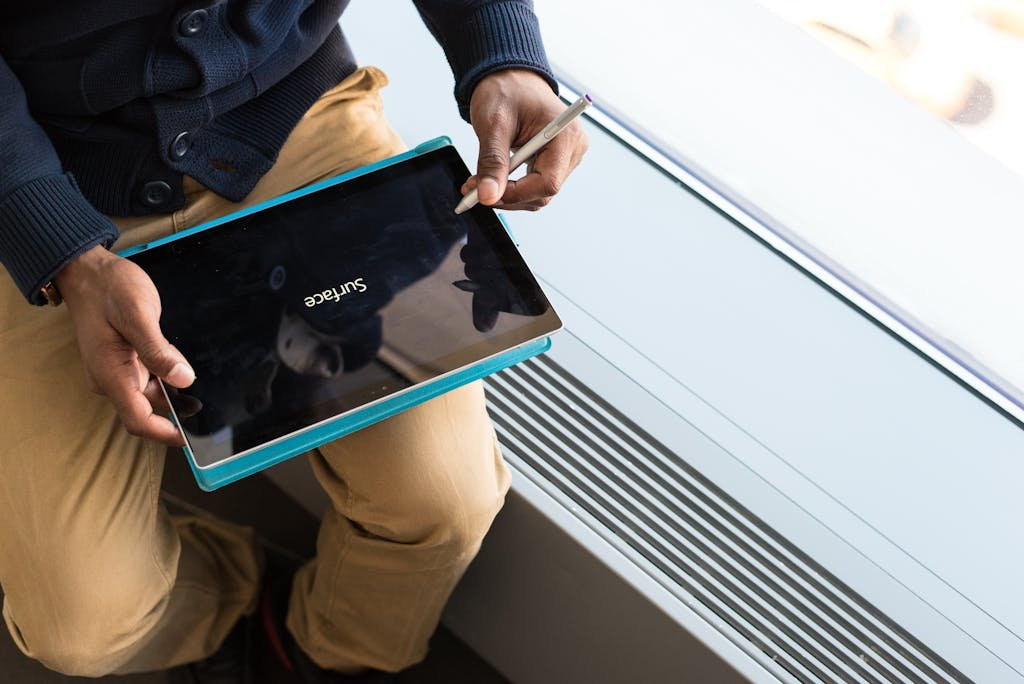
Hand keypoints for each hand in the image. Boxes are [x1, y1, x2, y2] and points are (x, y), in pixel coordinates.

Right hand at [56, 245, 194, 445]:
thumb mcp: (138, 315)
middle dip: (177, 404)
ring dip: (173, 386)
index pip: (138, 419)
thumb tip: (184, 379)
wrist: (88, 271)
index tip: (190, 440)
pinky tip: (177, 356)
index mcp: (111, 373)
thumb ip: (159, 350)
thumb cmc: (109, 289)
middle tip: (205, 390)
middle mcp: (112, 378)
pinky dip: (167, 372)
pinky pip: (150, 376)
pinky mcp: (125, 361)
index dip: (165, 433)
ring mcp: (117, 371)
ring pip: (153, 392)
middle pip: (149, 407)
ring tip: (187, 361)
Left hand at [463, 69, 588, 210]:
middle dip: (508, 195)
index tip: (486, 193)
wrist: (509, 77)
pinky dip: (513, 186)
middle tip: (474, 189)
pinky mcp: (556, 160)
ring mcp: (567, 155)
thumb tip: (488, 196)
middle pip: (543, 192)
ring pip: (538, 193)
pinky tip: (495, 177)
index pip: (547, 183)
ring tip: (480, 181)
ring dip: (509, 193)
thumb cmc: (506, 89)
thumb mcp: (494, 125)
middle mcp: (573, 148)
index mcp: (565, 135)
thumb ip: (492, 162)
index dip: (516, 194)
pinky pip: (536, 184)